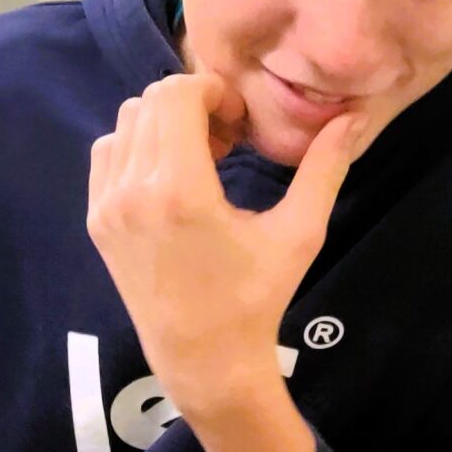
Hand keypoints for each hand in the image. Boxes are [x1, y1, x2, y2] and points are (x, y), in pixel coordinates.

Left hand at [87, 71, 359, 428]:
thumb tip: (354, 117)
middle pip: (150, 101)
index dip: (213, 92)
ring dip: (163, 125)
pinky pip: (107, 155)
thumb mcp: (299, 235)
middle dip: (190, 105)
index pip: (177, 94)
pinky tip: (170, 176)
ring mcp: (108, 208)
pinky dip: (137, 149)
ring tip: (199, 158)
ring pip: (126, 123)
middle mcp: (134, 193)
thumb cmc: (256, 299)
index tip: (238, 123)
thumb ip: (323, 170)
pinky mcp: (98, 222)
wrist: (204, 360)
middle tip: (225, 139)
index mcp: (181, 191)